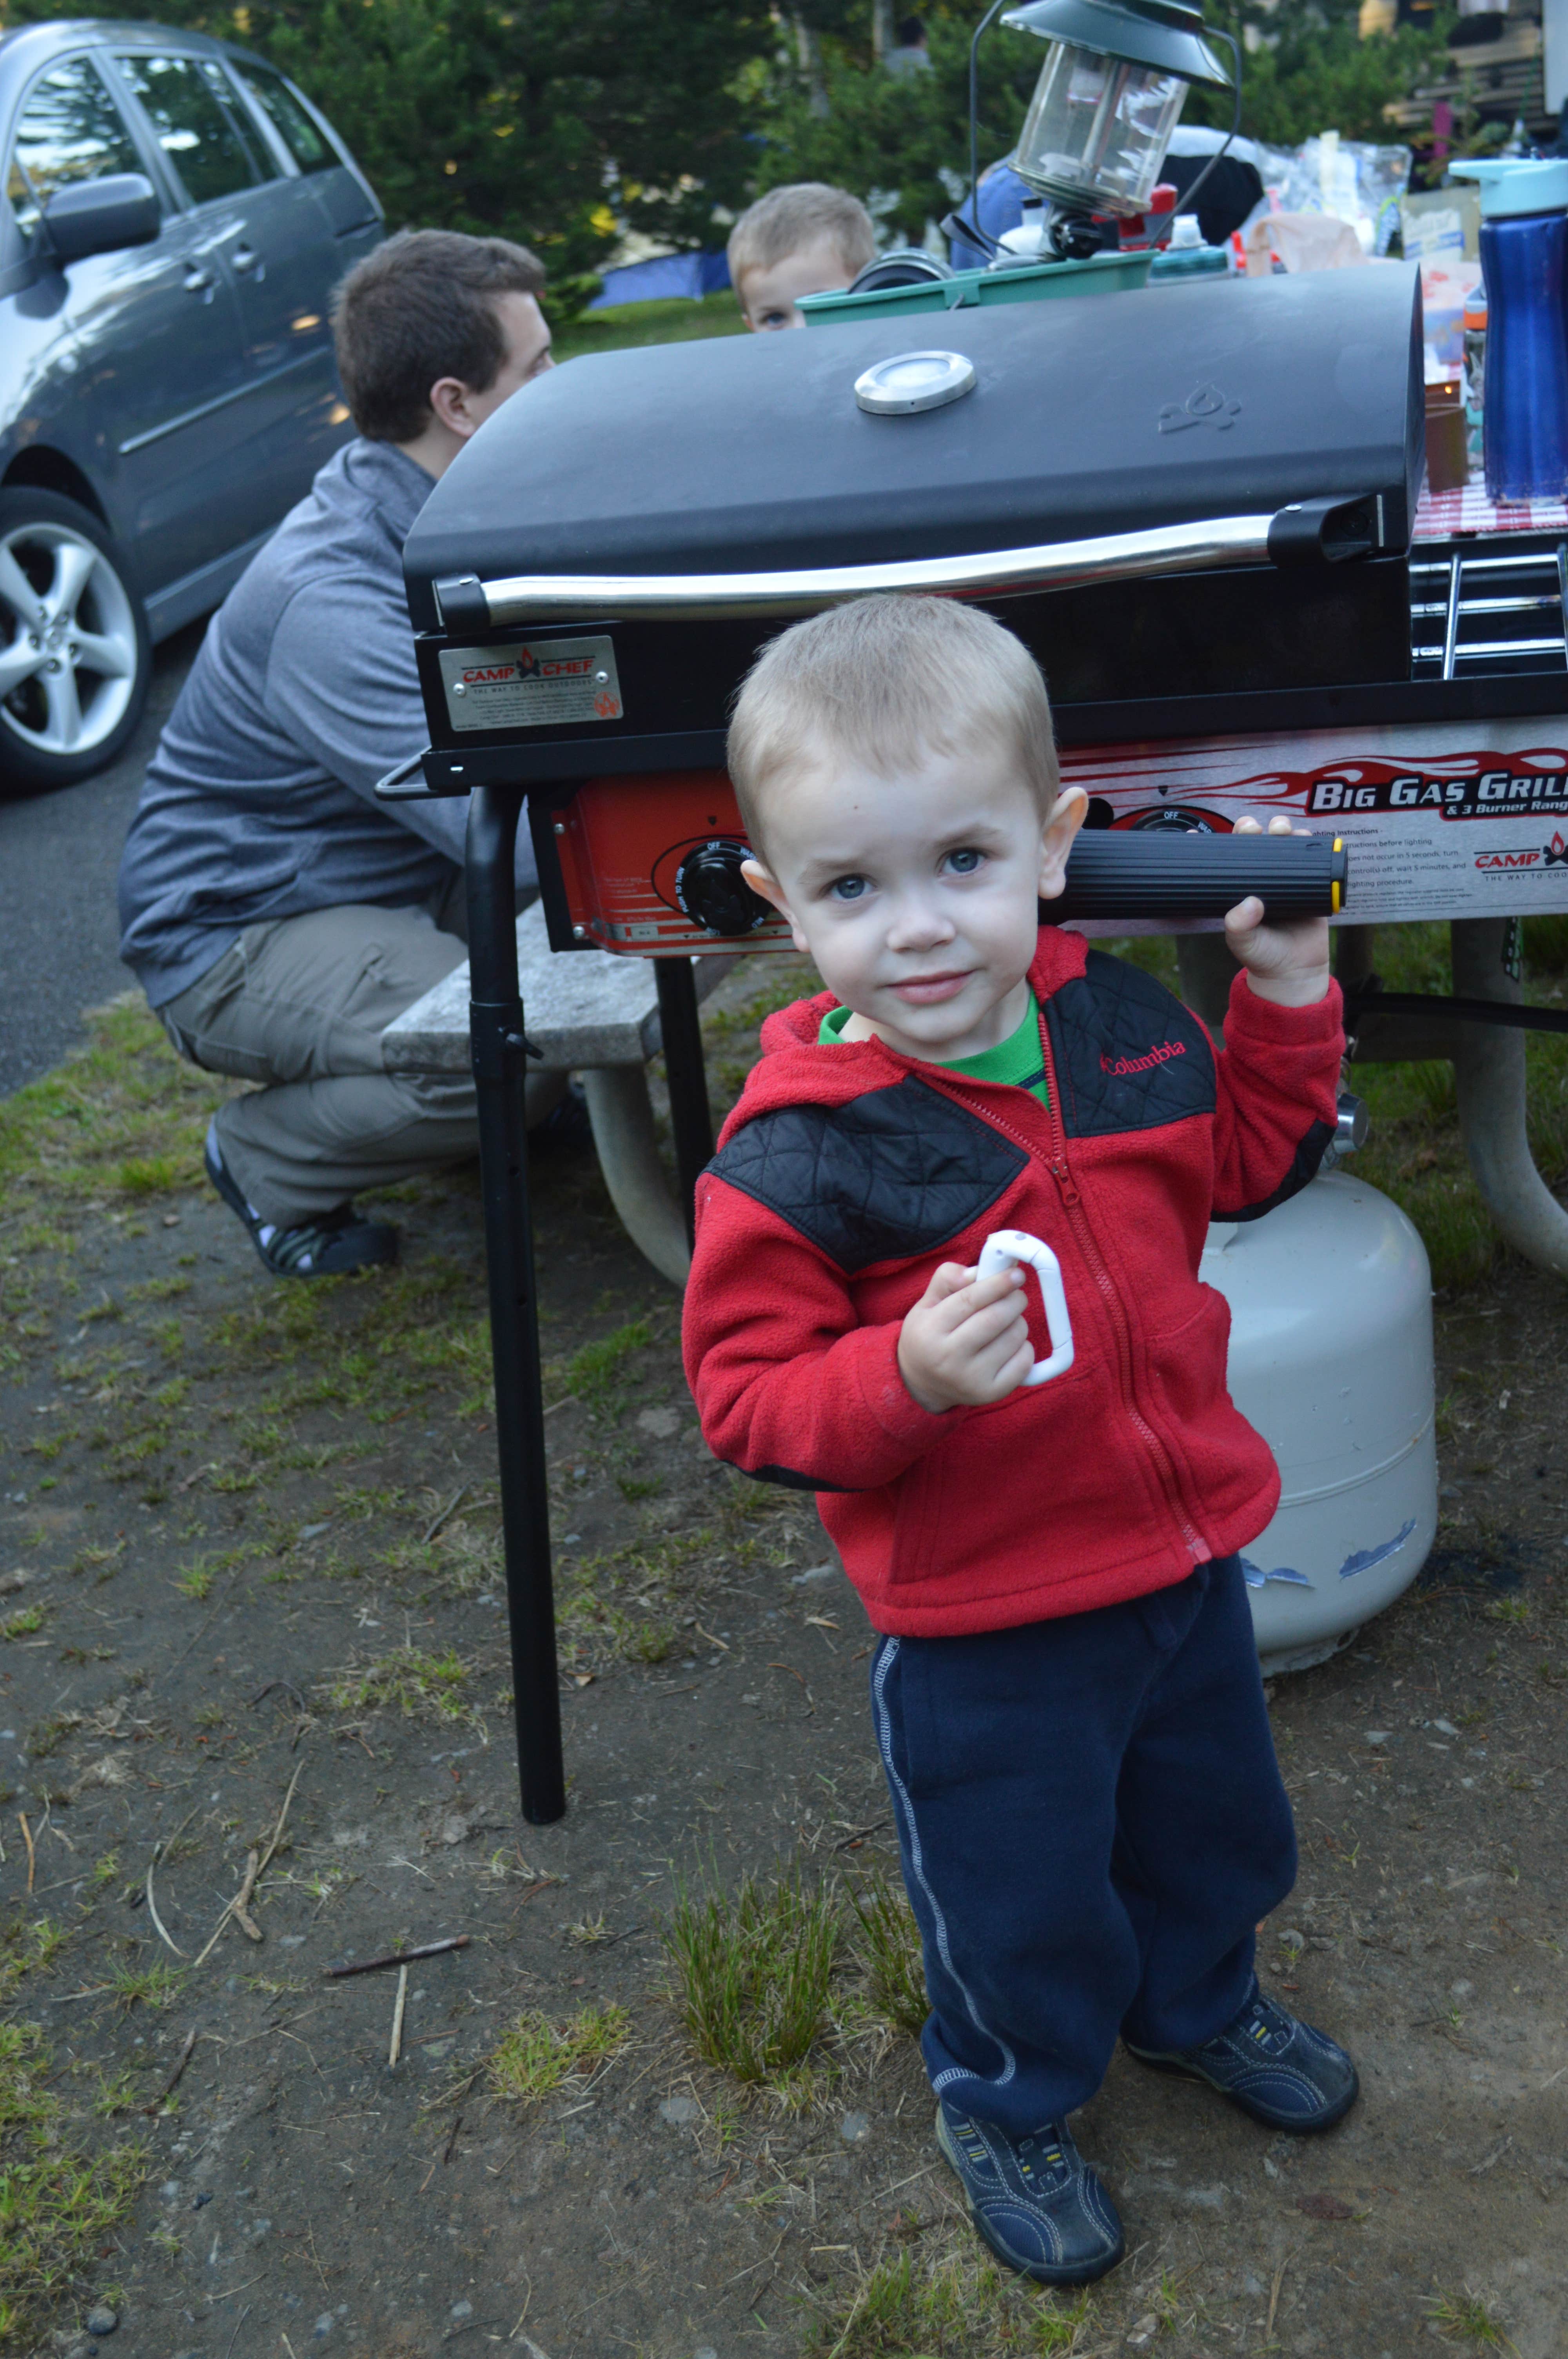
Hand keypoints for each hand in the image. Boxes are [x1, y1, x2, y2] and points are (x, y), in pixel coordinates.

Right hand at [897, 1259, 1034, 1412]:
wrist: (921, 1383)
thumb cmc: (929, 1336)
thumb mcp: (926, 1304)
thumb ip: (947, 1279)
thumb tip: (977, 1272)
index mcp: (931, 1330)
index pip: (970, 1299)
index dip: (998, 1283)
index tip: (1016, 1274)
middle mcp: (948, 1358)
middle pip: (995, 1318)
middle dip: (1014, 1300)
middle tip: (1016, 1295)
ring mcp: (971, 1379)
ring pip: (1014, 1338)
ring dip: (1018, 1322)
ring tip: (1006, 1322)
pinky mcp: (990, 1393)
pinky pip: (1024, 1362)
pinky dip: (1024, 1347)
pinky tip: (1009, 1345)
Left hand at [1224, 815, 1330, 1007]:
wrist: (1295, 972)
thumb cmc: (1263, 956)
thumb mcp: (1244, 943)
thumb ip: (1240, 927)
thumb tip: (1249, 903)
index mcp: (1240, 887)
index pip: (1231, 858)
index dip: (1228, 841)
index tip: (1227, 829)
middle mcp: (1263, 879)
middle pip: (1259, 844)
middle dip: (1257, 828)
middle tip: (1256, 828)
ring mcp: (1288, 880)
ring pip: (1285, 846)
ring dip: (1284, 830)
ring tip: (1282, 828)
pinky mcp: (1312, 885)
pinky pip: (1313, 860)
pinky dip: (1311, 845)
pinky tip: (1307, 836)